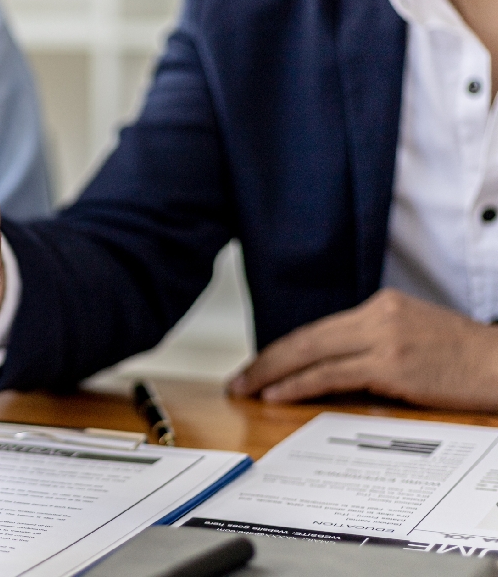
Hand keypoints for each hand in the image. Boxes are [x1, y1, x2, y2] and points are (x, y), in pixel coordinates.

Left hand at [228, 289, 497, 410]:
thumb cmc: (463, 359)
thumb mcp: (413, 336)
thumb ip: (371, 343)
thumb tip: (329, 367)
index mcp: (381, 306)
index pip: (317, 329)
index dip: (281, 349)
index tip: (256, 366)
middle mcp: (378, 315)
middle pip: (305, 337)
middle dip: (265, 360)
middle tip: (237, 379)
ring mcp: (384, 339)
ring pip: (311, 353)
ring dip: (271, 373)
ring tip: (246, 389)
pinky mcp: (392, 365)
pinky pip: (331, 375)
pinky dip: (298, 385)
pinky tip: (277, 395)